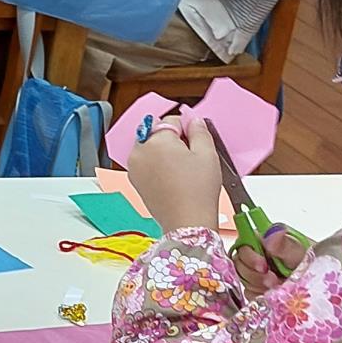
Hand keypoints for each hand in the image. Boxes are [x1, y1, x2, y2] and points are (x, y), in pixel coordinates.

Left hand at [125, 117, 226, 234]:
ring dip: (163, 151)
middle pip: (156, 133)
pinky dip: (157, 165)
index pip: (171, 120)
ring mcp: (134, 167)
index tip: (196, 139)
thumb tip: (194, 121)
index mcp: (156, 140)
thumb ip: (199, 131)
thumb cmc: (197, 191)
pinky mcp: (135, 181)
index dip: (187, 129)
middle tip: (190, 155)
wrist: (187, 222)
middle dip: (172, 139)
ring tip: (182, 168)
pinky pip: (146, 163)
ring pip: (150, 148)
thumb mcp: (207, 154)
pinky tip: (173, 177)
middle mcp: (139, 151)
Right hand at [234, 227, 309, 295]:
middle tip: (273, 280)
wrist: (315, 280)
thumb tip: (271, 235)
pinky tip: (272, 293)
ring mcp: (254, 272)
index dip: (249, 258)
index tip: (263, 266)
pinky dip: (260, 295)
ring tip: (277, 286)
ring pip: (243, 280)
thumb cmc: (308, 261)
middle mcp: (254, 255)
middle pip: (239, 265)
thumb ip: (283, 244)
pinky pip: (249, 293)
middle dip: (255, 275)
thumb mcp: (298, 251)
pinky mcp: (255, 287)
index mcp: (261, 241)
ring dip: (259, 285)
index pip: (243, 247)